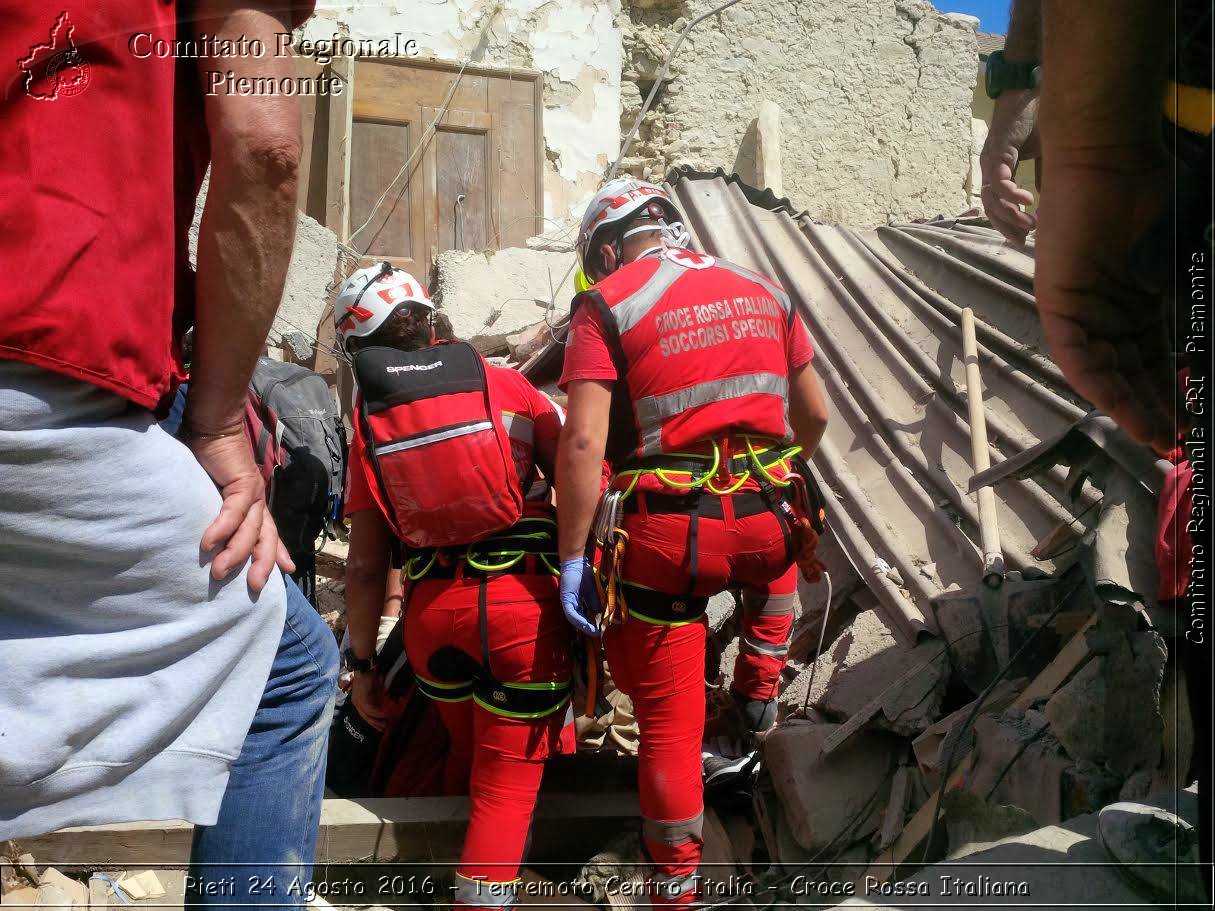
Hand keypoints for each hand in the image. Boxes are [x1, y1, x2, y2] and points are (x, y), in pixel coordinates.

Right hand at [189, 430, 294, 592]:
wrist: (212, 425)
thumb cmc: (207, 457)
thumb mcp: (210, 490)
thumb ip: (212, 509)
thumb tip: (199, 533)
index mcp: (253, 503)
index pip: (268, 533)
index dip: (277, 552)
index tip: (287, 571)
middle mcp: (258, 500)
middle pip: (266, 539)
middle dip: (263, 564)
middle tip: (255, 588)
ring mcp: (253, 492)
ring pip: (250, 531)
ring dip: (234, 553)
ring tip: (218, 572)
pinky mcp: (242, 483)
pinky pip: (234, 512)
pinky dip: (221, 529)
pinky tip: (208, 543)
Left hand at [350, 670, 388, 731]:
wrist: (365, 667)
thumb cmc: (369, 676)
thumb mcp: (373, 689)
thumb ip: (376, 697)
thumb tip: (380, 704)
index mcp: (357, 701)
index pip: (364, 714)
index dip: (373, 721)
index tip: (381, 724)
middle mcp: (356, 702)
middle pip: (365, 717)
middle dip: (375, 723)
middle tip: (383, 728)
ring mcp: (358, 701)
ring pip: (368, 714)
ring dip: (377, 719)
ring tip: (386, 721)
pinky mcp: (362, 698)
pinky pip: (370, 709)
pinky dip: (378, 712)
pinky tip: (384, 714)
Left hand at [559, 557, 600, 636]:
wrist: (576, 562)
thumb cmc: (583, 574)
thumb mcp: (592, 591)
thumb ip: (594, 602)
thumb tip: (600, 613)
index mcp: (576, 602)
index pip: (583, 616)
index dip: (590, 624)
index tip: (599, 630)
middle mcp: (570, 604)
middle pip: (578, 620)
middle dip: (587, 628)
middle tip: (596, 635)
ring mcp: (567, 602)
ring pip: (574, 619)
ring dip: (583, 626)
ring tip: (592, 632)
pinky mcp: (565, 599)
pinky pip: (571, 612)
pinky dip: (578, 619)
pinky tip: (585, 624)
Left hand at [980, 89, 1039, 243]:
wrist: (1030, 90)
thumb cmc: (1036, 119)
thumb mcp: (1044, 154)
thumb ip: (1042, 176)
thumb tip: (1049, 201)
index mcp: (999, 171)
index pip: (996, 205)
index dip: (1006, 224)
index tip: (1022, 239)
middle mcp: (990, 168)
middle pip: (990, 207)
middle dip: (1006, 226)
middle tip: (1023, 239)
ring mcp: (991, 160)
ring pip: (992, 198)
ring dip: (1009, 215)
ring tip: (1029, 224)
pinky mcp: (997, 151)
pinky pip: (999, 179)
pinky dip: (1011, 193)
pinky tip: (1027, 200)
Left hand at [1035, 148, 1174, 452]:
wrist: (1112, 159)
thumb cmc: (1155, 194)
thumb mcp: (1186, 261)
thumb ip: (1195, 304)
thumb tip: (1205, 352)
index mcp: (1144, 301)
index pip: (1160, 358)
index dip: (1178, 391)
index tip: (1195, 423)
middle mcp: (1112, 312)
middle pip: (1134, 373)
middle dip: (1156, 409)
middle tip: (1178, 444)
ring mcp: (1084, 309)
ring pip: (1106, 372)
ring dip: (1130, 406)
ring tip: (1155, 437)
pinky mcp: (1057, 304)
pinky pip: (1076, 356)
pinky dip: (1097, 383)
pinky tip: (1119, 409)